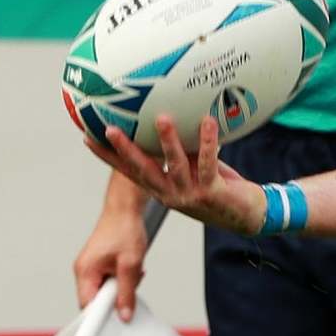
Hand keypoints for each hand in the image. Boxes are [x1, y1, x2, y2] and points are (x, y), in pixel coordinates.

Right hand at [73, 205, 150, 318]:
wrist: (125, 209)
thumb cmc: (125, 230)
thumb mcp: (130, 265)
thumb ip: (127, 292)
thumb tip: (124, 315)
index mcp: (85, 271)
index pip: (87, 306)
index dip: (100, 316)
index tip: (113, 322)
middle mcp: (84, 271)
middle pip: (97, 300)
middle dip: (116, 298)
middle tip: (130, 285)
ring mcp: (90, 268)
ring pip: (105, 292)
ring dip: (122, 287)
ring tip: (133, 271)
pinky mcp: (99, 265)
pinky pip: (109, 282)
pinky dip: (122, 279)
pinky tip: (131, 268)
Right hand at [94, 114, 267, 235]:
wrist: (248, 217)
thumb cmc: (220, 189)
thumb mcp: (194, 170)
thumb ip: (181, 153)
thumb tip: (167, 121)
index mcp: (162, 190)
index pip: (129, 172)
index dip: (108, 157)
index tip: (87, 138)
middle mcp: (171, 195)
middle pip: (143, 170)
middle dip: (125, 149)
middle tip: (109, 128)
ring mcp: (190, 195)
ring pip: (174, 164)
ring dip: (168, 140)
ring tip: (161, 118)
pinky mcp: (211, 192)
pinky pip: (207, 162)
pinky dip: (207, 141)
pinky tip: (207, 121)